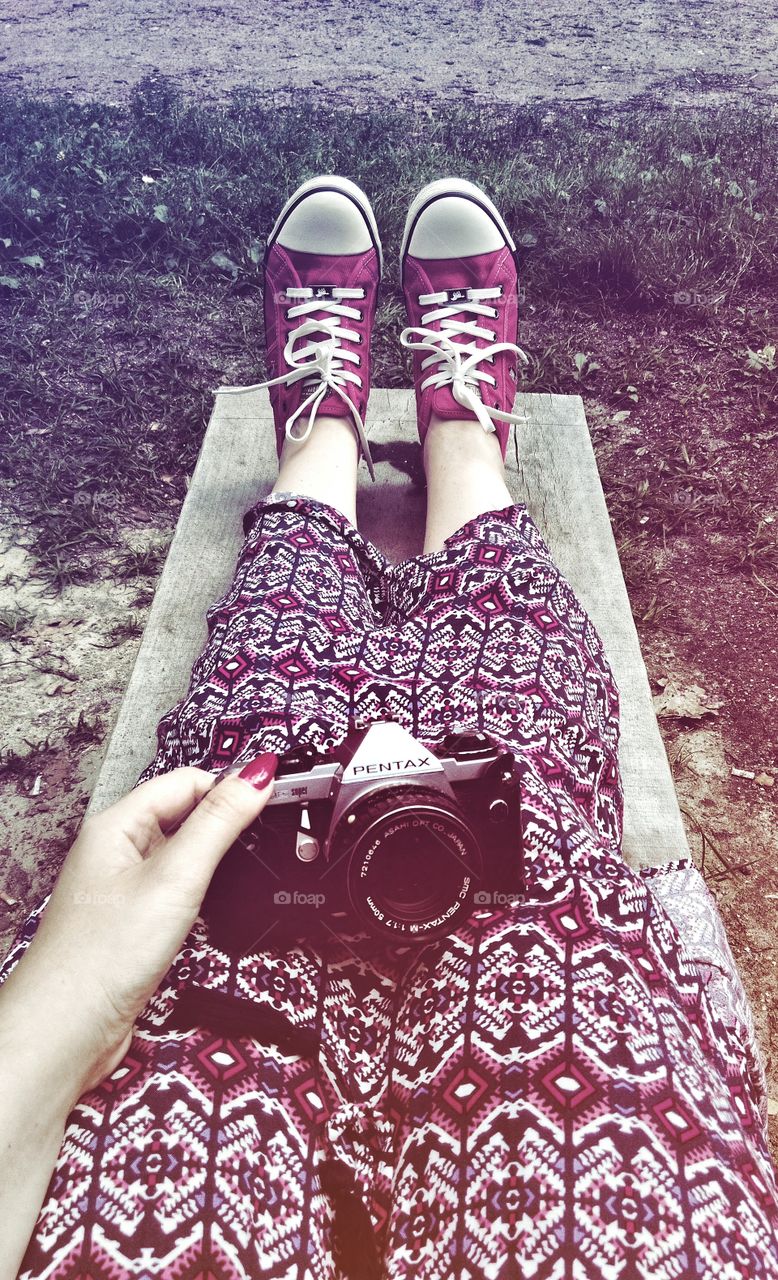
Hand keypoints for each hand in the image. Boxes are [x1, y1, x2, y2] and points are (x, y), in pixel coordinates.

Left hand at [0, 758, 276, 1107]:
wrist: (66, 1031)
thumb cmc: (102, 957)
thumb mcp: (176, 877)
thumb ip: (220, 823)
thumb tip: (258, 774)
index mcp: (116, 824)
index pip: (187, 781)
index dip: (230, 790)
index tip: (273, 803)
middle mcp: (115, 850)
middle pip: (184, 815)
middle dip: (224, 826)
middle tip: (262, 844)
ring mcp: (121, 887)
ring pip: (181, 855)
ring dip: (212, 863)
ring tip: (238, 878)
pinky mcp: (130, 922)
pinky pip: (173, 890)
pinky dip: (198, 894)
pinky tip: (209, 911)